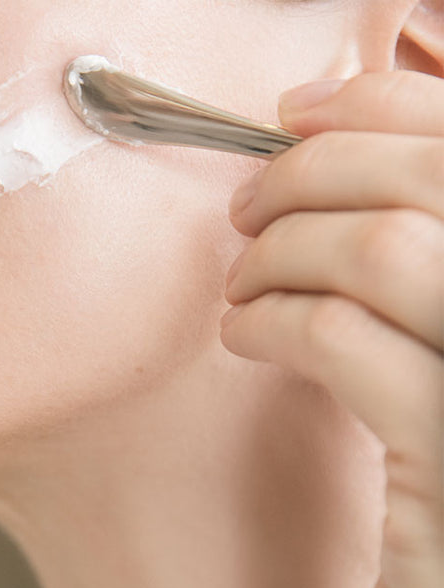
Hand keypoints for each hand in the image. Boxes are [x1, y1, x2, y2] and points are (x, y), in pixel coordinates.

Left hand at [219, 71, 443, 587]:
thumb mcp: (442, 400)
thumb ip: (415, 309)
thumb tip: (334, 207)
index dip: (382, 109)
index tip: (298, 111)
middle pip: (436, 184)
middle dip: (319, 168)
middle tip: (248, 200)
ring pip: (397, 248)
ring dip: (288, 244)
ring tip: (241, 275)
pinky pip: (351, 343)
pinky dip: (276, 319)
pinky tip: (243, 333)